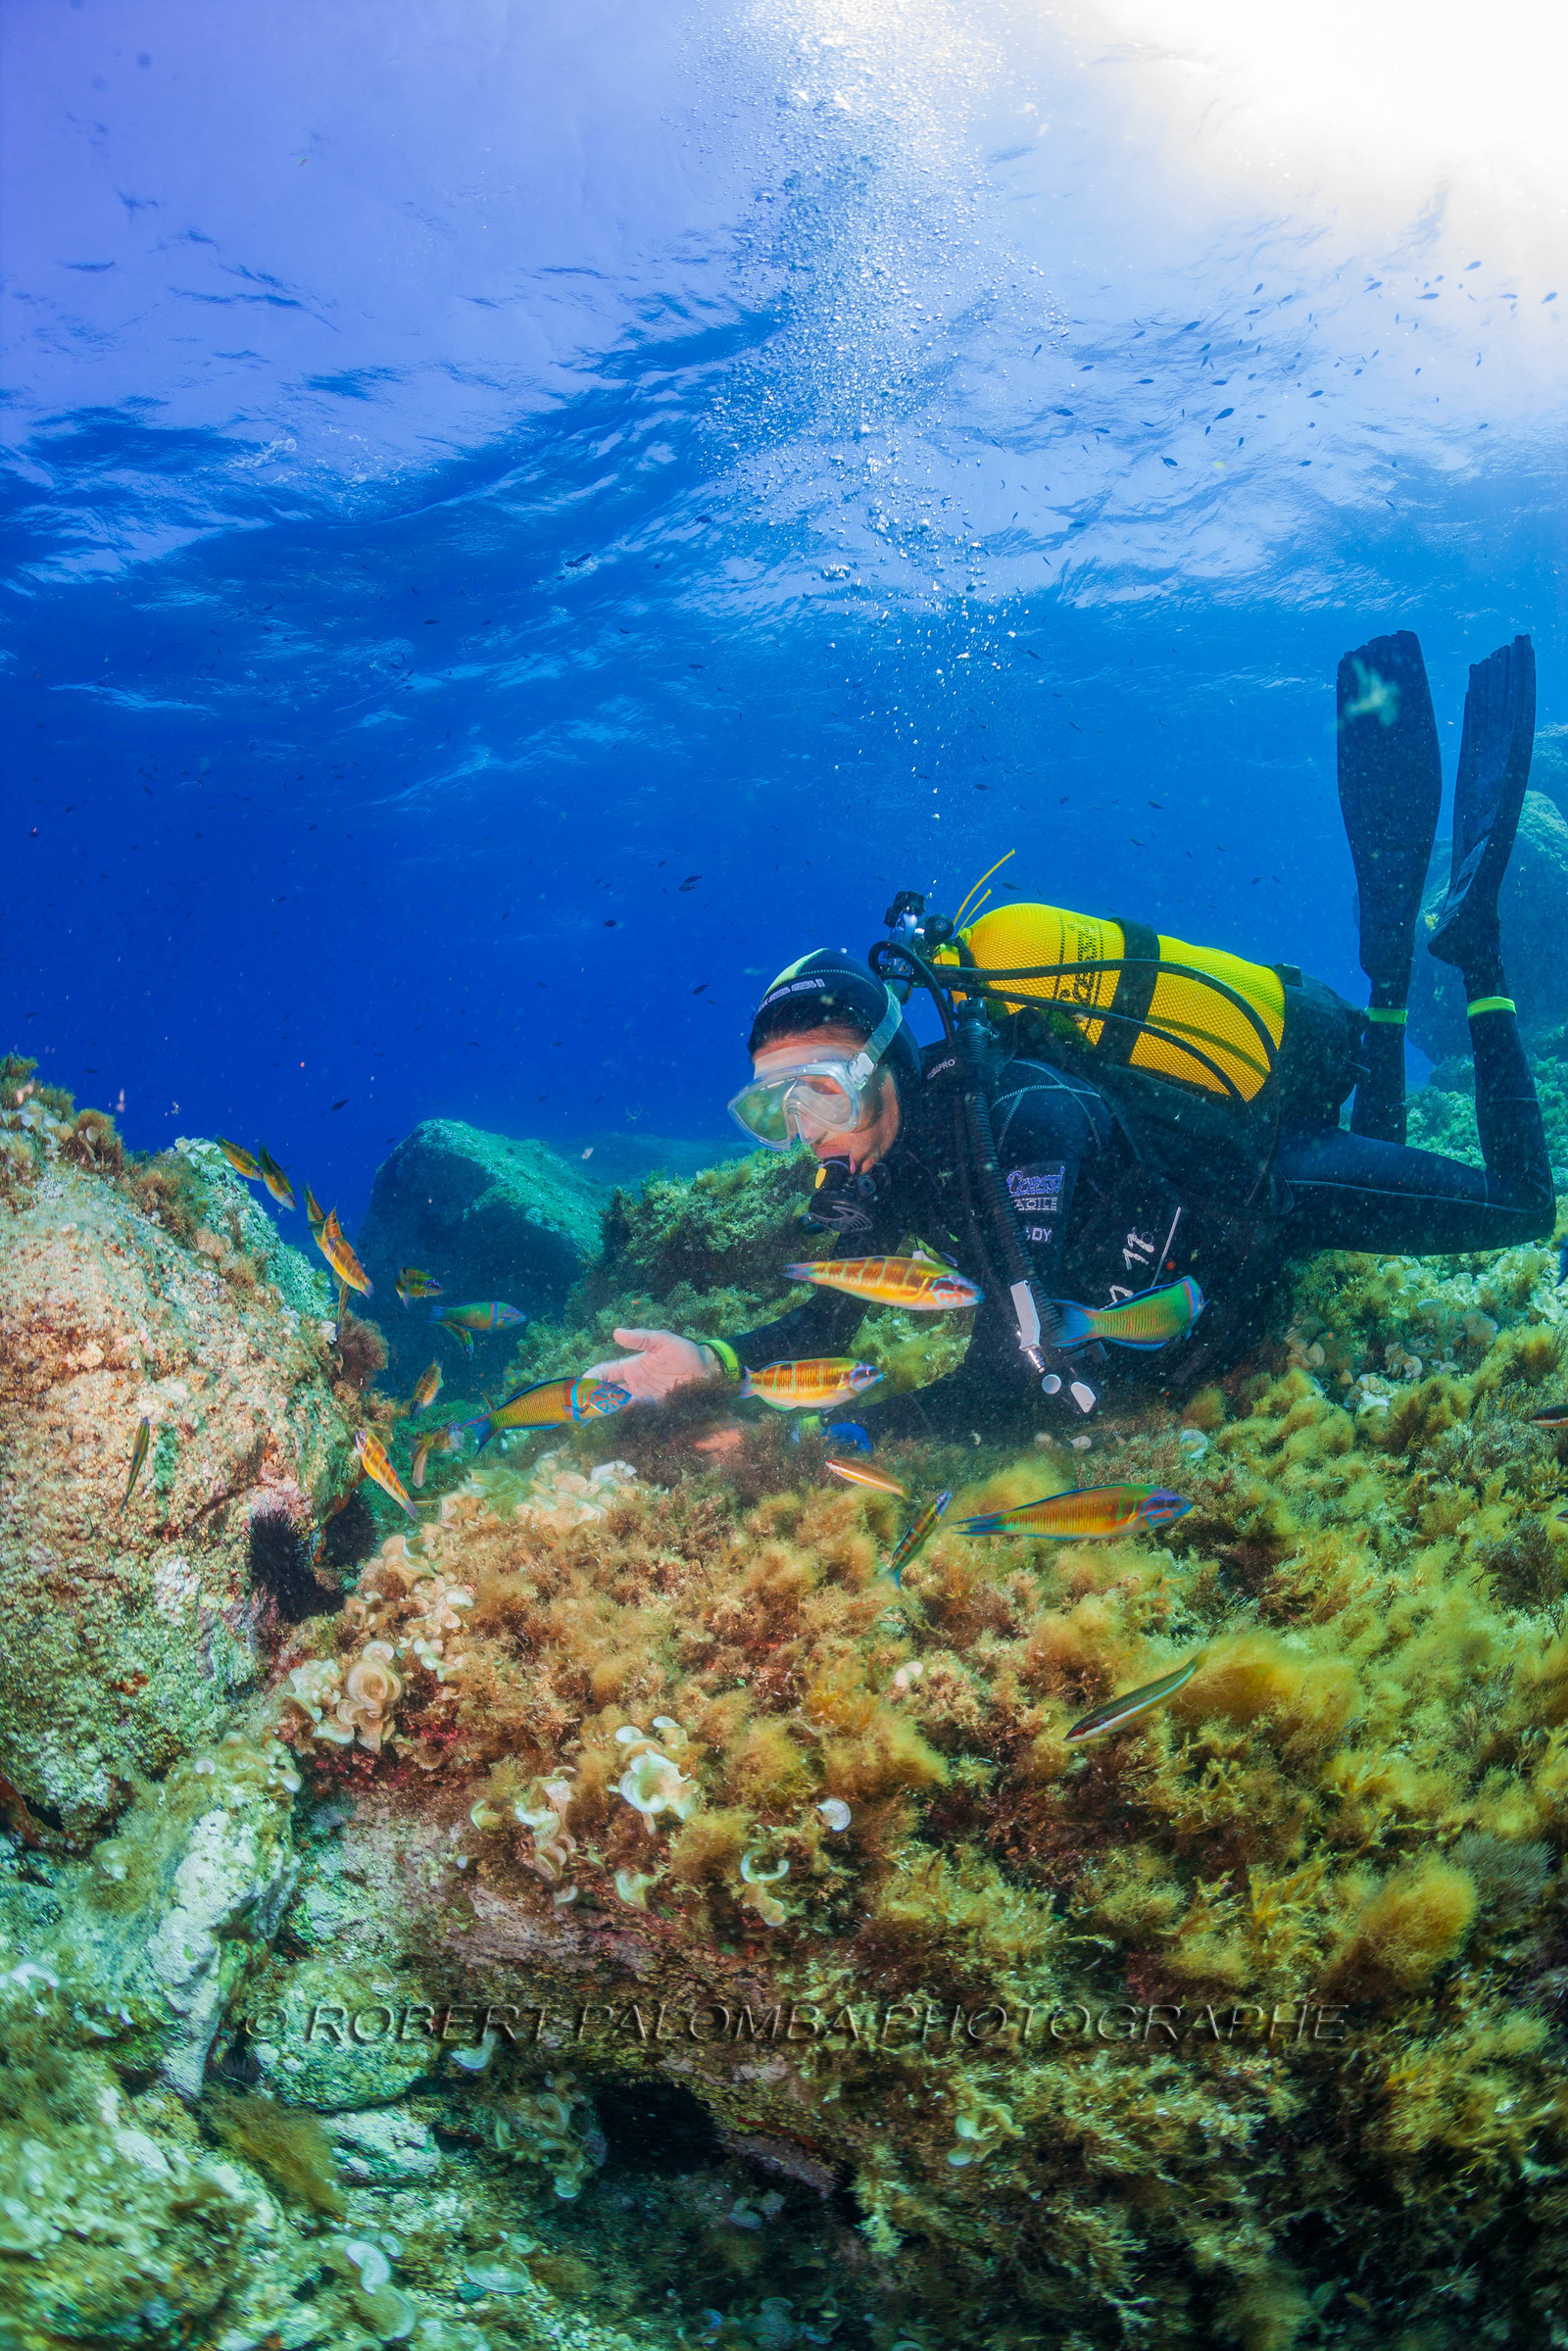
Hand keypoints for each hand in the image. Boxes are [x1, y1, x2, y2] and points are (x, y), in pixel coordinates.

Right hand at [582, 1327, 721, 1405]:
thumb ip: (641, 1338)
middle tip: (579, 1406)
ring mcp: (643, 1399)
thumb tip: (616, 1332)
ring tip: (592, 1416)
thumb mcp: (663, 1341)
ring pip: (618, 1406)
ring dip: (604, 1411)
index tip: (582, 1384)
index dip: (592, 1377)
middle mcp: (633, 1384)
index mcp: (631, 1366)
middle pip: (607, 1392)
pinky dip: (626, 1417)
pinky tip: (617, 1420)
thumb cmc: (686, 1353)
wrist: (709, 1372)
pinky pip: (637, 1415)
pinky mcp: (655, 1411)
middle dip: (592, 1398)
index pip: (605, 1372)